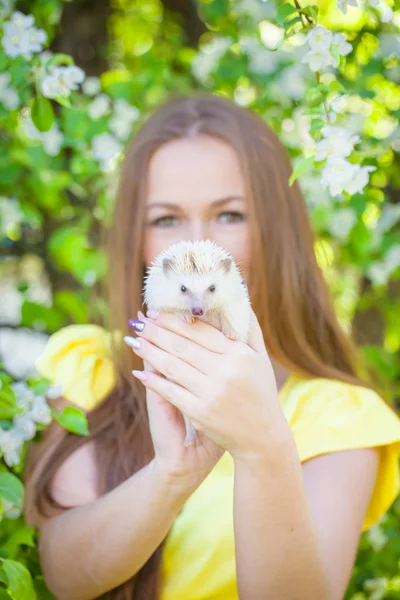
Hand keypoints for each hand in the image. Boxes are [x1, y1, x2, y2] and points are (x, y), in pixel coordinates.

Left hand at [129, 308, 289, 464]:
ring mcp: (211, 393)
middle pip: (182, 346)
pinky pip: (171, 391)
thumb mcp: (261, 359)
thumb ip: (250, 328)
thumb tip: (240, 297)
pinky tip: (139, 371)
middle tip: (139, 321)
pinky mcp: (200, 412)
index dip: (175, 321)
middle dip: (156, 332)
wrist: (262, 439)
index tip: (156, 311)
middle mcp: (225, 371)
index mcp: (239, 355)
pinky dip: (153, 381)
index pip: (201, 331)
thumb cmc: (261, 394)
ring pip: (172, 366)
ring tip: (134, 339)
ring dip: (150, 351)